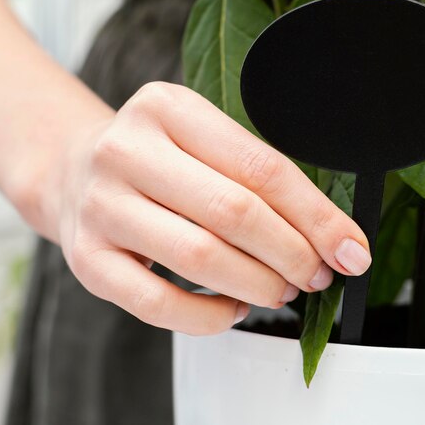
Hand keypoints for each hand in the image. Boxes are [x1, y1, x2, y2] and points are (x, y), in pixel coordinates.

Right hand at [53, 82, 371, 334]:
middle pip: (234, 212)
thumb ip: (258, 175)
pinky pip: (157, 303)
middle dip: (293, 253)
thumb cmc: (159, 158)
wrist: (74, 170)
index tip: (351, 249)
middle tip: (318, 274)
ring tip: (282, 290)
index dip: (316, 216)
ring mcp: (101, 205)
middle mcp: (127, 150)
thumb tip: (331, 235)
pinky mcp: (87, 259)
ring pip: (200, 257)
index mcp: (169, 108)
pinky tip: (233, 308)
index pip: (262, 167)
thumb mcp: (203, 139)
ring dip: (258, 284)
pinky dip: (209, 316)